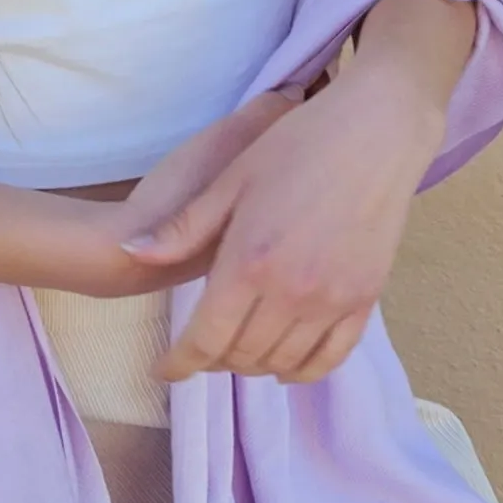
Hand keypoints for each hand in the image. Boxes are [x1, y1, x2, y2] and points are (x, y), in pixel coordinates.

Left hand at [117, 60, 441, 384]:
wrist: (374, 131)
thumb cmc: (295, 145)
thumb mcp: (230, 179)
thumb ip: (183, 228)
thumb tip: (128, 254)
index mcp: (248, 263)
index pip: (205, 340)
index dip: (179, 364)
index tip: (165, 371)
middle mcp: (290, 293)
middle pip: (241, 356)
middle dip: (213, 360)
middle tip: (201, 347)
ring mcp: (332, 300)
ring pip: (282, 362)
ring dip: (254, 364)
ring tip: (239, 348)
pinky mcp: (364, 299)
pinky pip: (329, 358)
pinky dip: (302, 369)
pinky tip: (286, 362)